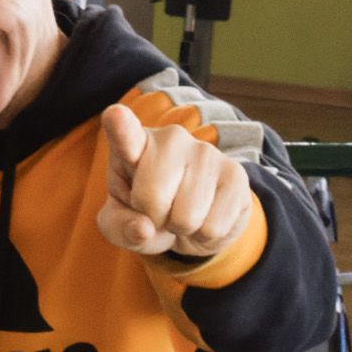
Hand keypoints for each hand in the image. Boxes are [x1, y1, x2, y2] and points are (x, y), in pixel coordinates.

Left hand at [96, 103, 256, 257]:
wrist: (194, 218)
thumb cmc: (147, 214)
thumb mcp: (121, 225)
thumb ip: (121, 228)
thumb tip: (144, 228)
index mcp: (134, 145)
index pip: (126, 135)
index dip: (120, 126)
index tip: (115, 115)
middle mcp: (171, 139)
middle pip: (151, 198)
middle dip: (154, 218)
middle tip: (161, 211)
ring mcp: (206, 152)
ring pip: (186, 218)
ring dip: (182, 229)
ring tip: (183, 212)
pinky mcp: (236, 174)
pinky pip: (213, 227)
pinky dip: (205, 235)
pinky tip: (206, 216)